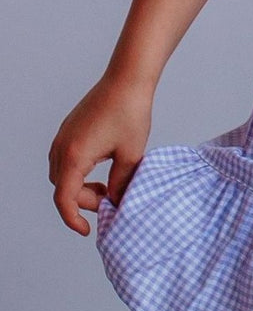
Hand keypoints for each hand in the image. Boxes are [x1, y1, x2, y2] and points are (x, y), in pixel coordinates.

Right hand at [48, 77, 153, 235]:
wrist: (126, 80)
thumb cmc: (130, 113)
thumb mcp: (131, 154)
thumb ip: (122, 182)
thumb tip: (118, 201)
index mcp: (75, 156)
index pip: (64, 199)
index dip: (73, 219)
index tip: (88, 230)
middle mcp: (62, 147)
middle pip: (63, 188)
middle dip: (84, 201)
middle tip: (111, 201)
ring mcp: (63, 137)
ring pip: (63, 175)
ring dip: (81, 187)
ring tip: (108, 187)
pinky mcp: (69, 130)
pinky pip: (66, 160)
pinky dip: (80, 172)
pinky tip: (103, 170)